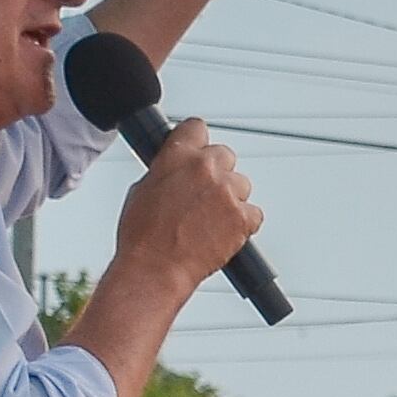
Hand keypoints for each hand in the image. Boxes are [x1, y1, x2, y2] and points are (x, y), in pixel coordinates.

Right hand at [113, 118, 260, 297]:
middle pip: (225, 155)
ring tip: (210, 219)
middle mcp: (206, 168)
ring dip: (230, 197)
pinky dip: (243, 223)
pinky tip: (224, 232)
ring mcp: (227, 192)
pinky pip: (254, 213)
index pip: (197, 127)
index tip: (197, 150)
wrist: (155, 268)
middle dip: (216, 172)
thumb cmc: (142, 236)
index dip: (196, 141)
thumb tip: (177, 170)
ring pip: (241, 184)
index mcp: (177, 156)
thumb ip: (167, 171)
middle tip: (203, 194)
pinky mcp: (243, 217)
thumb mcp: (143, 189)